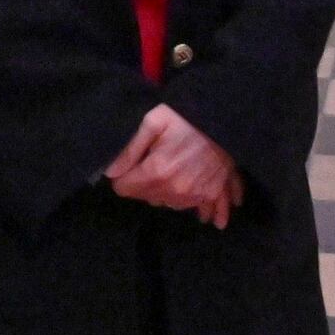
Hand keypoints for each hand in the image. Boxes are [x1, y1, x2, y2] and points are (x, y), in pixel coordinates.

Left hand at [103, 105, 244, 225]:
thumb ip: (130, 150)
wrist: (224, 118)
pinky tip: (208, 217)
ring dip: (168, 194)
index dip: (123, 177)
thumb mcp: (153, 122)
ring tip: (174, 175)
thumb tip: (110, 173)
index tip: (130, 166)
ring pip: (170, 204)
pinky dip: (206, 212)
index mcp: (157, 172)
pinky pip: (206, 210)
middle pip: (146, 198)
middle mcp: (174, 190)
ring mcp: (195, 195)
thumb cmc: (185, 117)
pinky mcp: (213, 193)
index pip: (125, 189)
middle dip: (144, 185)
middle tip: (152, 164)